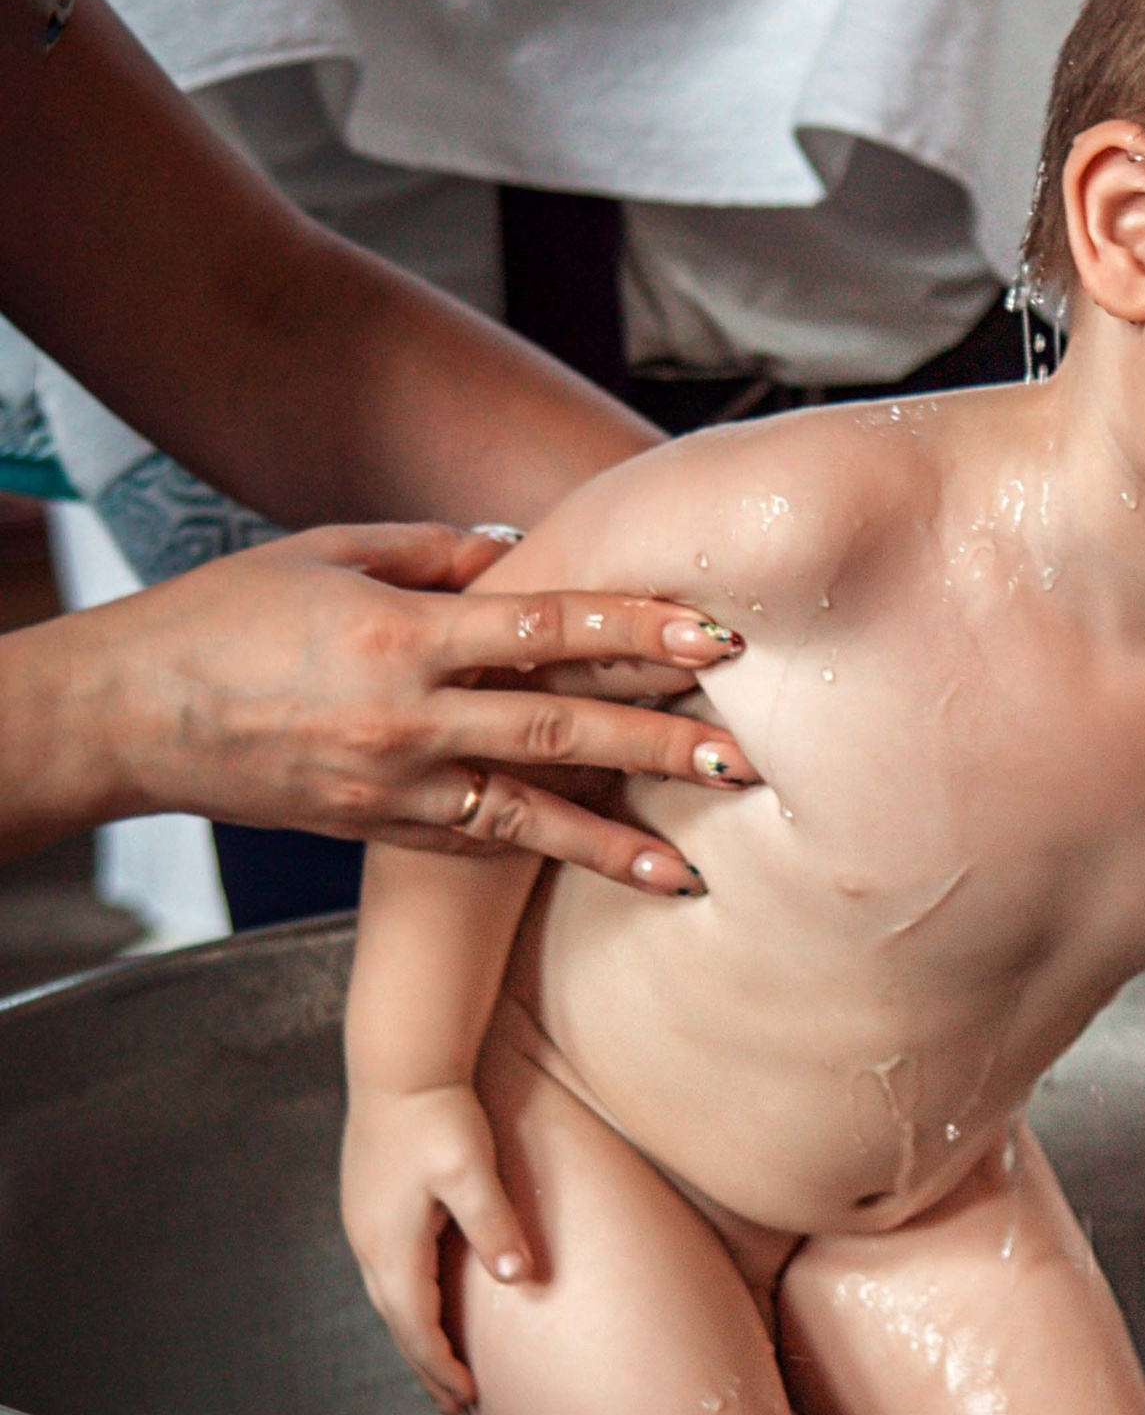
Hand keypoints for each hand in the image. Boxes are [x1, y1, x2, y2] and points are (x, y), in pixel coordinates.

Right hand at [67, 521, 757, 888]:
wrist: (131, 715)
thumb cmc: (227, 617)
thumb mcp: (329, 553)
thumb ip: (437, 550)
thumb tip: (528, 552)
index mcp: (403, 632)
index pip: (547, 628)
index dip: (637, 629)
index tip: (715, 634)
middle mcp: (409, 717)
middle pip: (560, 729)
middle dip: (659, 744)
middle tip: (743, 760)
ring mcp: (396, 785)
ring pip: (530, 813)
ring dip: (616, 839)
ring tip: (692, 863)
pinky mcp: (381, 830)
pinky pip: (481, 840)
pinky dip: (547, 849)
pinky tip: (610, 863)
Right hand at [341, 1078, 531, 1413]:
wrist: (399, 1061)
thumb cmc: (435, 1112)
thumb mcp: (470, 1169)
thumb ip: (493, 1223)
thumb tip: (517, 1276)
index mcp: (391, 1244)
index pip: (415, 1326)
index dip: (440, 1368)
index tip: (467, 1400)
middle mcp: (367, 1242)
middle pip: (397, 1322)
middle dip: (425, 1367)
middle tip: (453, 1406)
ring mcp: (363, 1223)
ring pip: (388, 1299)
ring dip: (413, 1336)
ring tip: (437, 1367)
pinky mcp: (369, 1204)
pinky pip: (386, 1273)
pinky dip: (405, 1303)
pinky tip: (421, 1303)